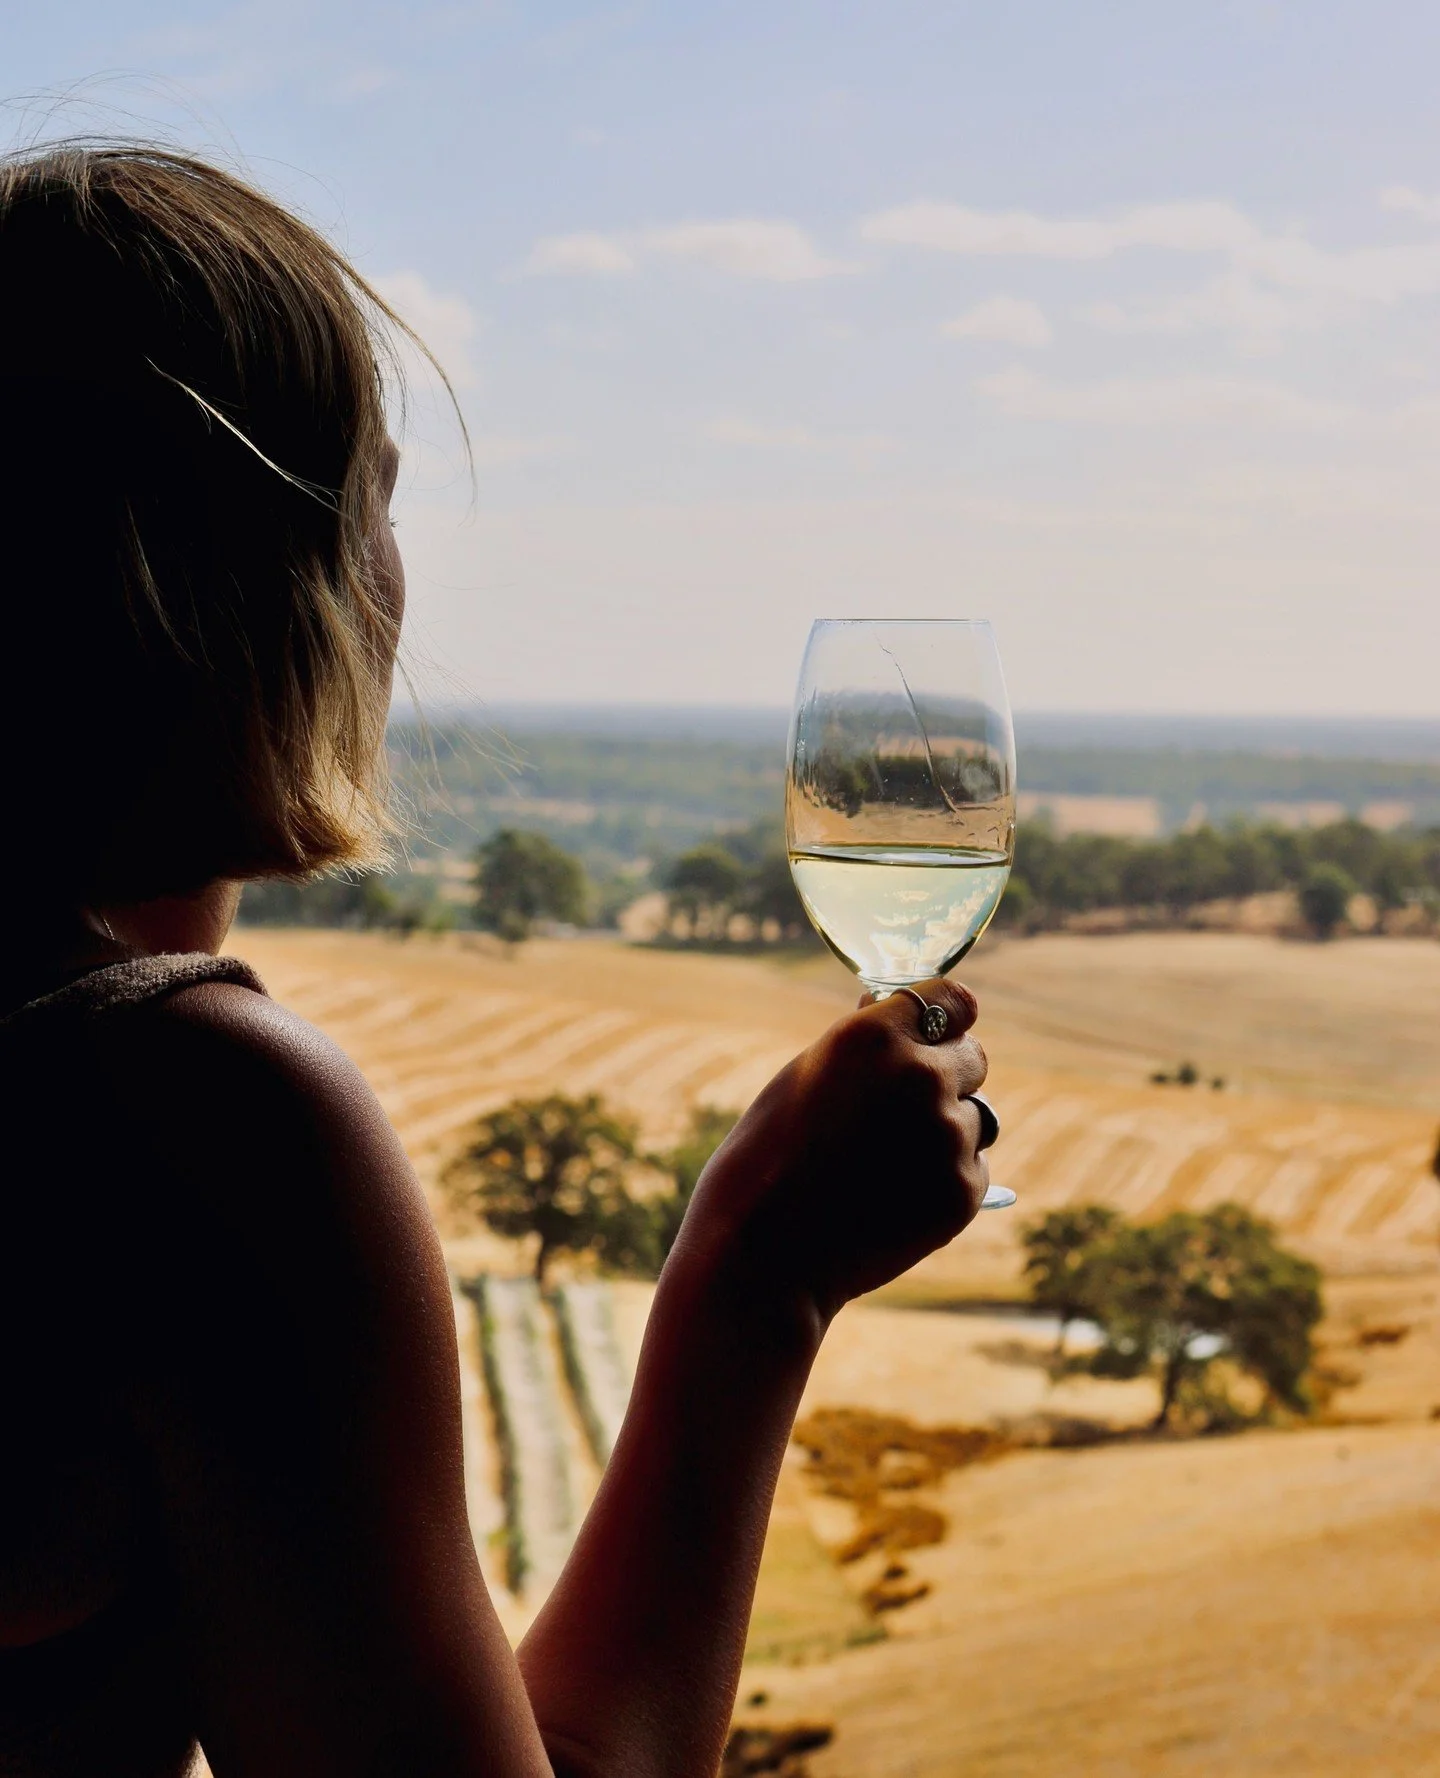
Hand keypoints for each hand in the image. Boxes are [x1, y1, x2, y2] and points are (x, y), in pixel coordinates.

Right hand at [672, 979, 989, 1324]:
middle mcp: (920, 1076)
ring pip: (976, 1117)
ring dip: (947, 1130)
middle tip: (900, 1111)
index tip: (943, 1031)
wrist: (763, 1254)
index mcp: (874, 1036)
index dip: (948, 1019)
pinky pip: (972, 1167)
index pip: (953, 1000)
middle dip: (947, 1075)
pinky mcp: (963, 1190)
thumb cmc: (766, 1159)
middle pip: (975, 1057)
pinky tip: (893, 1197)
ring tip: (887, 1163)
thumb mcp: (804, 1077)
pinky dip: (944, 1179)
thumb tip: (905, 1021)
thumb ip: (864, 1046)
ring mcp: (947, 1135)